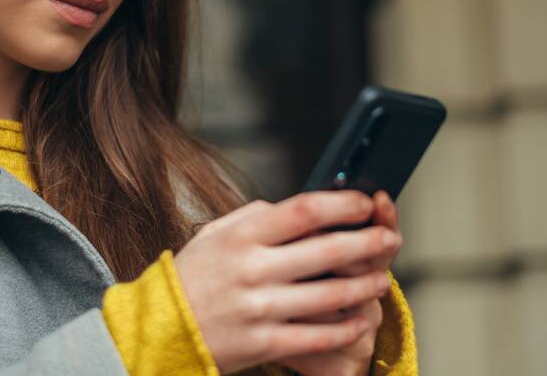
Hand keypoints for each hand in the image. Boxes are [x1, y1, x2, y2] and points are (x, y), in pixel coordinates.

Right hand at [173, 190, 398, 373]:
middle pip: (327, 250)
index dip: (344, 204)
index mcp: (243, 235)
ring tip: (381, 279)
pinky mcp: (263, 344)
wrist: (157, 330)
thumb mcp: (215, 234)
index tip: (364, 203)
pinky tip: (359, 322)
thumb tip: (302, 209)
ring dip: (365, 287)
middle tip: (389, 239)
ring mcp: (259, 308)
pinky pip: (317, 337)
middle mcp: (253, 269)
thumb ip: (256, 216)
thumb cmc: (190, 278)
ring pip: (330, 296)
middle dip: (368, 243)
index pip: (305, 210)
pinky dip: (344, 330)